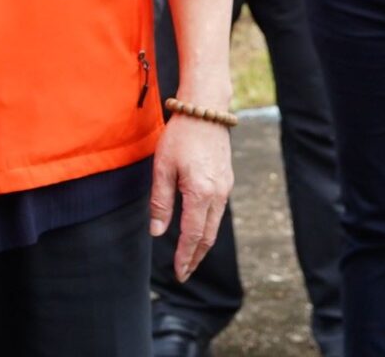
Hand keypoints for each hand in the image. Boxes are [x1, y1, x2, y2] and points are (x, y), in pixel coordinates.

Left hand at [149, 111, 233, 281]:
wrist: (205, 110)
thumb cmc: (181, 136)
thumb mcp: (162, 167)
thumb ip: (160, 201)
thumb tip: (157, 231)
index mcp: (200, 193)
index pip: (193, 235)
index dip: (185, 256)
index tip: (179, 273)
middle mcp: (218, 195)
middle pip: (208, 236)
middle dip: (195, 257)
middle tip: (185, 273)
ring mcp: (225, 188)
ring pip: (215, 226)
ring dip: (203, 245)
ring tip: (190, 258)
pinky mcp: (227, 181)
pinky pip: (218, 212)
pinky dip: (208, 228)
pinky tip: (198, 231)